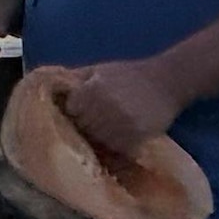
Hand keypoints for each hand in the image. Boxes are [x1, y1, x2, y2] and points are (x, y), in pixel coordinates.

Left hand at [61, 58, 182, 156]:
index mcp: (93, 89)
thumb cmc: (130, 74)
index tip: (77, 112)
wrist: (168, 81)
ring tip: (104, 131)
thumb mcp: (101, 69)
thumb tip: (50, 87)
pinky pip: (116, 148)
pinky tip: (117, 136)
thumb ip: (76, 78)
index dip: (74, 111)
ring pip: (98, 141)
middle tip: (90, 124)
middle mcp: (104, 108)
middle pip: (82, 127)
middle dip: (84, 125)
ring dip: (98, 138)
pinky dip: (114, 145)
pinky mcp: (135, 138)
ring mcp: (120, 125)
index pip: (71, 110)